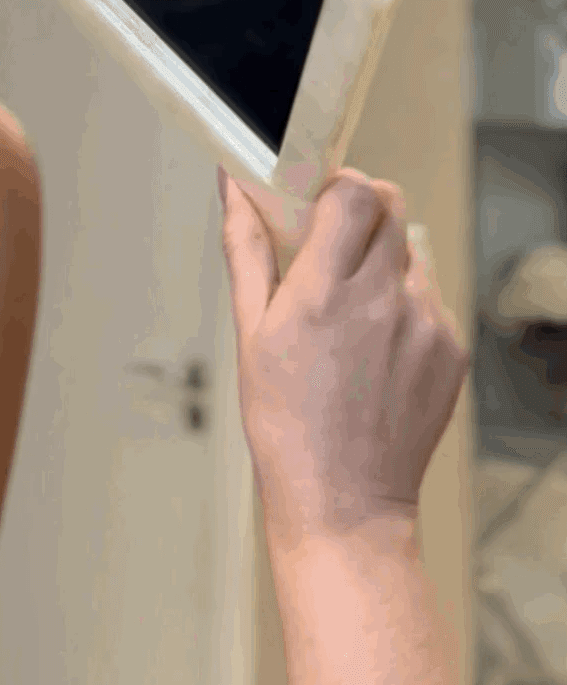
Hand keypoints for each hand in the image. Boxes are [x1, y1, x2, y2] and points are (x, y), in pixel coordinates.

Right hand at [219, 169, 469, 549]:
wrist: (344, 500)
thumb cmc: (286, 425)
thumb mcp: (250, 335)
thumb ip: (247, 251)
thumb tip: (235, 189)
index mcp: (323, 294)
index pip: (353, 192)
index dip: (335, 184)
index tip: (317, 199)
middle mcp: (382, 301)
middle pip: (390, 205)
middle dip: (360, 211)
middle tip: (333, 243)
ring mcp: (425, 325)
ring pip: (410, 251)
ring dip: (382, 260)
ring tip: (353, 312)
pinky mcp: (450, 349)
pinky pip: (429, 297)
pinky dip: (404, 305)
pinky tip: (376, 348)